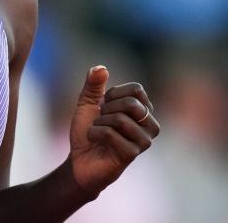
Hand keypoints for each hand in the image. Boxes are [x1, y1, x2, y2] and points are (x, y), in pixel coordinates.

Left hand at [68, 65, 159, 197]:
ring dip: (99, 123)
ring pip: (120, 119)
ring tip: (98, 132)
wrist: (79, 159)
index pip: (137, 90)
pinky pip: (110, 134)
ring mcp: (144, 141)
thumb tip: (101, 68)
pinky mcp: (132, 154)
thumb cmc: (87, 131)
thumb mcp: (87, 102)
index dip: (114, 94)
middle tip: (101, 120)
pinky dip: (94, 134)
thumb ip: (93, 84)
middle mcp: (149, 125)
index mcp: (143, 110)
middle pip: (132, 104)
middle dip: (107, 109)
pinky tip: (95, 141)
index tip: (104, 105)